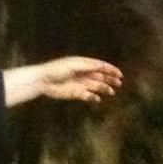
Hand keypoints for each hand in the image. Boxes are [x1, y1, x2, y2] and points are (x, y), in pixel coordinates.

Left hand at [3, 57, 122, 106]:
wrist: (43, 81)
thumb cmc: (56, 69)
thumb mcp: (73, 65)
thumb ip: (87, 66)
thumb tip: (100, 66)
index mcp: (83, 64)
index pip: (100, 66)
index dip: (110, 70)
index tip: (119, 74)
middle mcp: (83, 73)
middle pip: (100, 76)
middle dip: (110, 79)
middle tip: (119, 83)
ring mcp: (80, 84)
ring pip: (96, 86)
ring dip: (104, 88)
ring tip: (112, 92)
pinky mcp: (76, 93)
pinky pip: (88, 96)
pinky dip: (93, 97)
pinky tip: (97, 99)